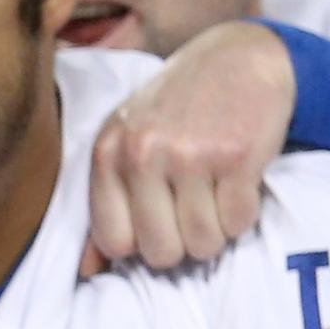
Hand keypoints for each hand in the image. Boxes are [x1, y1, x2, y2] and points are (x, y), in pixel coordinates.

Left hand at [83, 21, 293, 275]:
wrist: (238, 57)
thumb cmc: (177, 108)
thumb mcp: (127, 142)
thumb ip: (105, 204)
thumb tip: (87, 271)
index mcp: (108, 153)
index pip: (115, 243)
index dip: (141, 243)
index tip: (158, 219)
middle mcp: (143, 153)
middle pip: (161, 253)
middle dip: (182, 243)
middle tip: (192, 208)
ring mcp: (190, 154)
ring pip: (203, 244)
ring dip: (215, 230)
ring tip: (215, 193)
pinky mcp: (237, 156)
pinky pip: (238, 223)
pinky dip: (242, 213)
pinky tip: (237, 182)